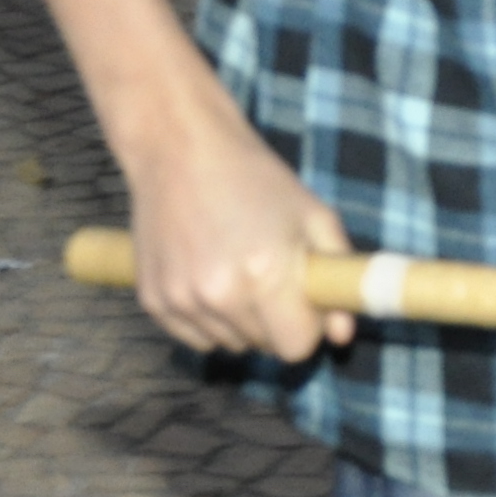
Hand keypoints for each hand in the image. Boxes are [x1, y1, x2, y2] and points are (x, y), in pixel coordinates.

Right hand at [117, 100, 357, 363]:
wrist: (180, 149)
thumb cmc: (254, 178)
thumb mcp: (313, 215)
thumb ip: (336, 275)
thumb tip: (343, 334)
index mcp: (266, 274)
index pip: (296, 347)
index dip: (307, 325)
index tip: (304, 300)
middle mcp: (220, 295)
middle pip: (262, 347)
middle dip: (274, 320)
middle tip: (269, 275)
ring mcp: (182, 300)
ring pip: (228, 344)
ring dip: (239, 320)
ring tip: (235, 267)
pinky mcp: (153, 300)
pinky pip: (194, 337)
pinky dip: (206, 318)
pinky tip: (207, 274)